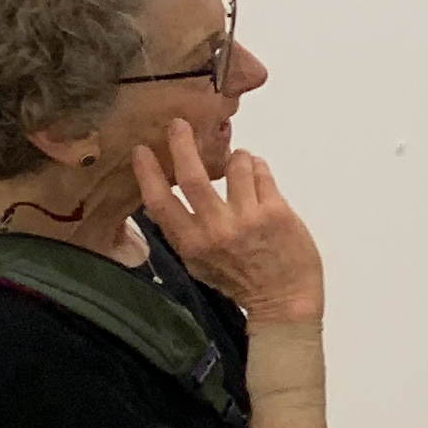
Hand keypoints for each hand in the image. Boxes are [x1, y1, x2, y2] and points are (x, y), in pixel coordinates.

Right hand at [130, 126, 320, 322]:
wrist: (285, 302)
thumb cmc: (240, 282)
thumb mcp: (200, 263)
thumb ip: (185, 232)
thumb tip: (164, 200)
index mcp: (191, 244)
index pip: (160, 202)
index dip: (148, 173)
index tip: (141, 151)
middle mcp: (216, 229)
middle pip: (192, 176)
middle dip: (183, 145)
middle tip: (180, 125)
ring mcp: (248, 218)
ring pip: (236, 164)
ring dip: (236, 157)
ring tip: (240, 162)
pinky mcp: (277, 212)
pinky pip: (262, 173)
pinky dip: (258, 167)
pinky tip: (258, 174)